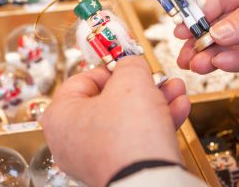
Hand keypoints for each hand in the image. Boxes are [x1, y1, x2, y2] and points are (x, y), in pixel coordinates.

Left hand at [41, 56, 190, 186]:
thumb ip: (129, 63)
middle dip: (142, 85)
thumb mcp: (132, 80)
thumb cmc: (129, 134)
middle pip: (110, 99)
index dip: (112, 67)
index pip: (84, 79)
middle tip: (157, 78)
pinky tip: (177, 109)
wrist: (149, 181)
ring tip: (175, 90)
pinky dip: (156, 123)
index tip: (129, 63)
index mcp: (61, 115)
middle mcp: (71, 139)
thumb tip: (131, 63)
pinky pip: (135, 139)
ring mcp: (94, 157)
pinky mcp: (117, 169)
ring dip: (155, 101)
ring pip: (127, 118)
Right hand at [176, 0, 238, 77]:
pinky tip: (219, 62)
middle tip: (183, 45)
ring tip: (194, 60)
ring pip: (230, 45)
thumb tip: (217, 32)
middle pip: (220, 22)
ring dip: (210, 52)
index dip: (200, 9)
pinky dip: (233, 62)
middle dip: (199, 34)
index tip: (184, 22)